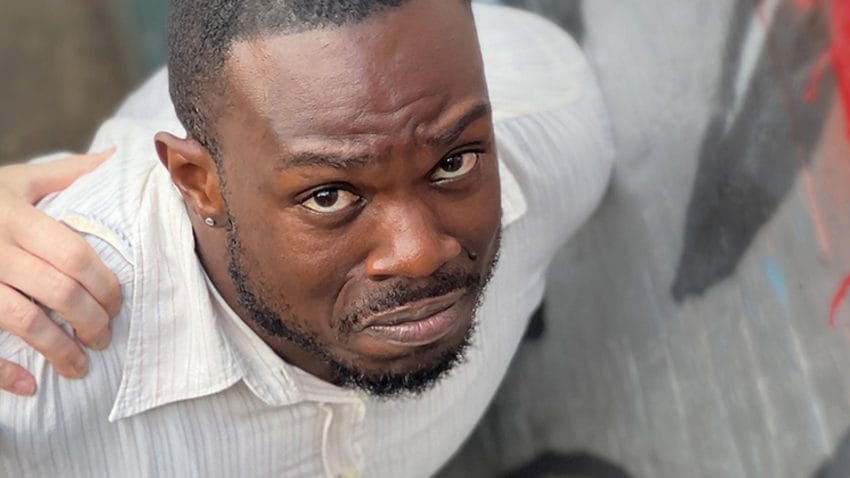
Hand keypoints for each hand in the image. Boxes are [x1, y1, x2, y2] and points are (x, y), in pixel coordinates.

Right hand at [0, 150, 121, 395]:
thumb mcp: (16, 179)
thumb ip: (68, 172)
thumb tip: (118, 157)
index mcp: (14, 216)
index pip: (75, 255)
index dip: (105, 284)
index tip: (119, 303)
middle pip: (58, 291)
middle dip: (91, 320)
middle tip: (105, 336)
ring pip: (22, 321)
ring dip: (58, 349)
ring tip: (80, 366)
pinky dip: (2, 372)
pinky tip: (29, 386)